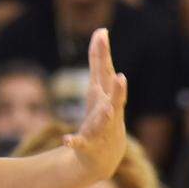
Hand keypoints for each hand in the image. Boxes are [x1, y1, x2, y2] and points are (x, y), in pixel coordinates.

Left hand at [63, 29, 128, 181]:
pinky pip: (81, 143)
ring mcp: (100, 128)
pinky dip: (74, 141)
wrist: (104, 155)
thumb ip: (99, 59)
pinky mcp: (89, 144)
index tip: (102, 32)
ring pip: (104, 122)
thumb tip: (100, 31)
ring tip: (108, 109)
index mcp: (106, 93)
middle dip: (117, 89)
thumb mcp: (99, 84)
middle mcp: (107, 109)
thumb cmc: (102, 114)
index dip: (103, 52)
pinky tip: (66, 140)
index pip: (105, 70)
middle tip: (121, 77)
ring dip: (105, 116)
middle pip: (111, 98)